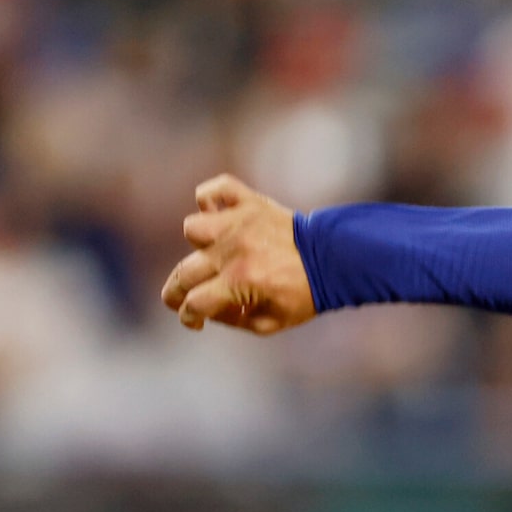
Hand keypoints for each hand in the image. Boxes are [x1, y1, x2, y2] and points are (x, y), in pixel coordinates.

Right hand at [161, 176, 316, 334]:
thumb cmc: (305, 294)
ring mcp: (238, 223)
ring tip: (215, 251)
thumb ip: (234, 321)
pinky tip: (215, 211)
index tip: (194, 321)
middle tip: (183, 295)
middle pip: (185, 271)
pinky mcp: (249, 202)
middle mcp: (233, 251)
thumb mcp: (272, 322)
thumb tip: (208, 311)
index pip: (195, 302)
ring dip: (200, 243)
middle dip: (177, 290)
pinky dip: (210, 197)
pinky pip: (217, 189)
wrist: (334, 259)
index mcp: (239, 282)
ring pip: (193, 229)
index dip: (188, 316)